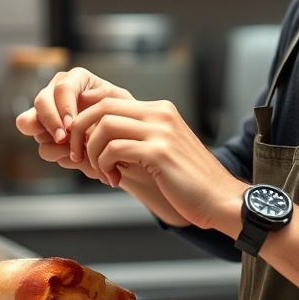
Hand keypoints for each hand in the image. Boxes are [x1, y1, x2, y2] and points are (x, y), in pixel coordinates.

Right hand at [15, 67, 135, 185]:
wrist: (123, 143)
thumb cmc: (123, 117)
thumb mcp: (121, 104)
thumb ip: (105, 97)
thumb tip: (85, 95)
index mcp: (75, 80)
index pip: (62, 88)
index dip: (64, 107)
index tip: (72, 125)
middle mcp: (57, 94)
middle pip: (41, 102)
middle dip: (51, 121)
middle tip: (64, 138)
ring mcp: (50, 116)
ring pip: (32, 124)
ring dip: (52, 140)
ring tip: (74, 150)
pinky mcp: (48, 137)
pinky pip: (43, 146)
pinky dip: (56, 153)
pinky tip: (74, 156)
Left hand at [68, 95, 244, 232]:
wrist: (220, 199)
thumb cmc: (187, 182)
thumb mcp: (160, 150)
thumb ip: (135, 138)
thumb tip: (94, 138)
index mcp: (160, 110)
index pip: (109, 100)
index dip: (86, 119)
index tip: (79, 142)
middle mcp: (160, 113)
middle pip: (101, 107)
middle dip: (80, 132)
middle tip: (78, 156)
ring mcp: (161, 130)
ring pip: (104, 126)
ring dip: (92, 152)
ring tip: (103, 173)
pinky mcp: (159, 151)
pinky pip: (114, 149)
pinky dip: (105, 165)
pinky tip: (115, 179)